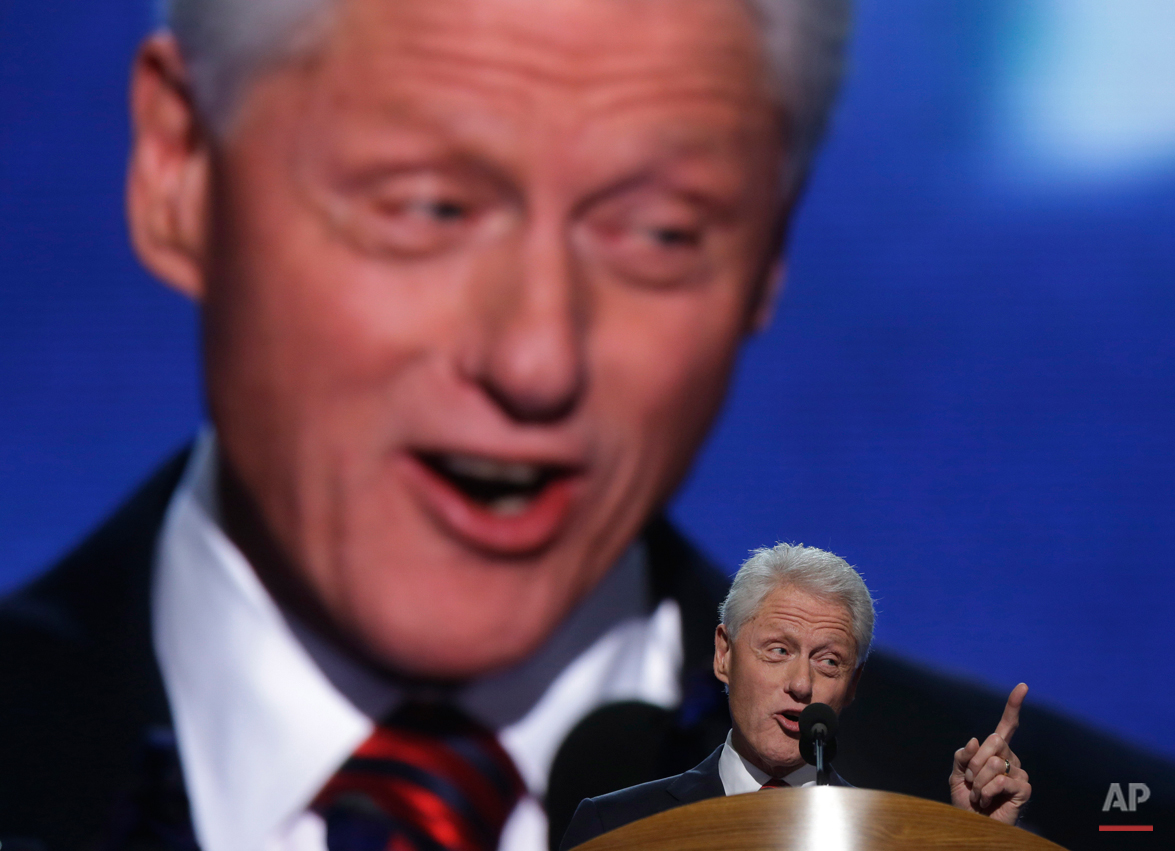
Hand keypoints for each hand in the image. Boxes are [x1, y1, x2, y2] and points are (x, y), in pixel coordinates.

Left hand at [949, 682, 1031, 824]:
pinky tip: (987, 801)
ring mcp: (1019, 773)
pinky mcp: (1024, 789)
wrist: (973, 823)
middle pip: (994, 741)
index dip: (1013, 706)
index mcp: (996, 751)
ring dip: (978, 781)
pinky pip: (1000, 781)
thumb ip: (963, 756)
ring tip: (979, 794)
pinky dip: (986, 792)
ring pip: (994, 763)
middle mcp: (1010, 758)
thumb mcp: (957, 774)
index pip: (1007, 725)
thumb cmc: (966, 799)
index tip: (1023, 687)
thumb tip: (975, 740)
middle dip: (974, 762)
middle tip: (971, 780)